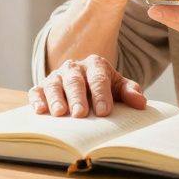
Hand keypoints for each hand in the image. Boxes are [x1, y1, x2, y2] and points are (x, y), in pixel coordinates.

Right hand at [27, 54, 146, 117]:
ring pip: (54, 85)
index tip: (105, 111)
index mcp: (95, 65)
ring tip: (60, 113)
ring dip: (56, 98)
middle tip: (80, 114)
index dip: (102, 94)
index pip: (99, 78)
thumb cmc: (103, 89)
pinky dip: (38, 100)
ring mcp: (56, 77)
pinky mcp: (41, 87)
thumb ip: (129, 92)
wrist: (83, 84)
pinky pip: (37, 91)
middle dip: (78, 97)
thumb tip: (140, 102)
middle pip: (75, 80)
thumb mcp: (118, 87)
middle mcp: (74, 68)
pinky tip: (40, 110)